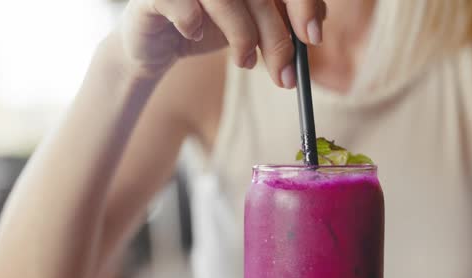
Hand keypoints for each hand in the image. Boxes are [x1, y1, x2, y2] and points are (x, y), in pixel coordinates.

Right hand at [118, 0, 325, 86]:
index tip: (312, 38)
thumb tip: (316, 25)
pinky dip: (192, 23)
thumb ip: (282, 19)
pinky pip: (184, 6)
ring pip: (228, 0)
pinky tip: (193, 34)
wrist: (155, 45)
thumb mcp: (251, 24)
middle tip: (285, 76)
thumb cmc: (208, 27)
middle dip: (277, 39)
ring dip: (242, 37)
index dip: (303, 4)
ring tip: (243, 62)